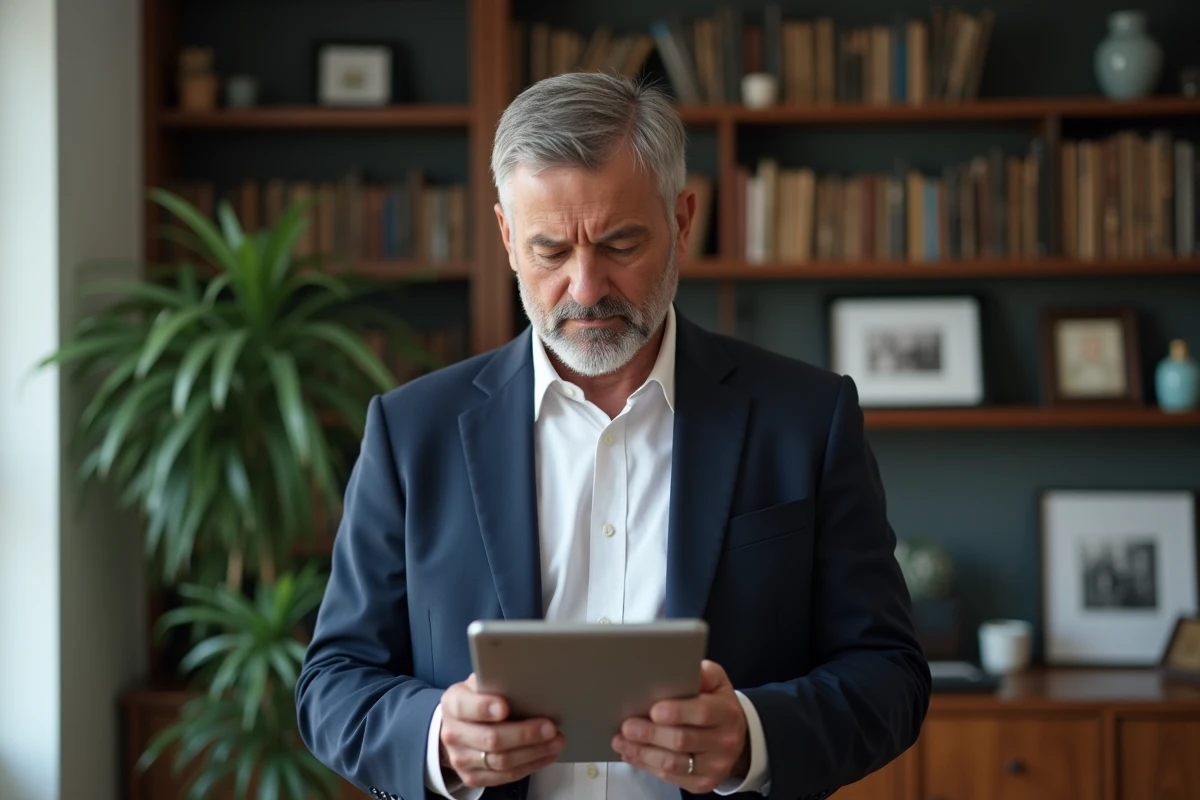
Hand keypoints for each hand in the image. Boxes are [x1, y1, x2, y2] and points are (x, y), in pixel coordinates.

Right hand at [439, 673, 563, 788]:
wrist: (457, 728)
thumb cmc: (476, 701)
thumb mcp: (479, 685)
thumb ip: (496, 683)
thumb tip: (526, 680)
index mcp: (453, 704)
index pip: (465, 706)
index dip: (484, 707)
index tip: (504, 707)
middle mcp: (453, 733)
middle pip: (490, 738)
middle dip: (524, 734)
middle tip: (550, 727)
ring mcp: (461, 759)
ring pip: (501, 761)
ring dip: (533, 752)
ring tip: (555, 741)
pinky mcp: (472, 777)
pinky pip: (505, 776)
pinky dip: (530, 766)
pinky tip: (545, 755)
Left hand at [612, 660, 749, 793]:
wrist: (734, 737)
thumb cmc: (716, 704)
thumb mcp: (716, 682)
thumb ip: (702, 673)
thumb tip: (681, 668)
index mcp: (727, 713)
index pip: (702, 713)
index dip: (677, 712)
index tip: (653, 710)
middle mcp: (725, 742)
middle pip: (682, 741)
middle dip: (650, 734)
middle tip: (627, 726)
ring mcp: (714, 766)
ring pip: (673, 763)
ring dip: (642, 753)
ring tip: (620, 741)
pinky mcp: (702, 783)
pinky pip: (670, 777)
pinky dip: (646, 765)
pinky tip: (632, 754)